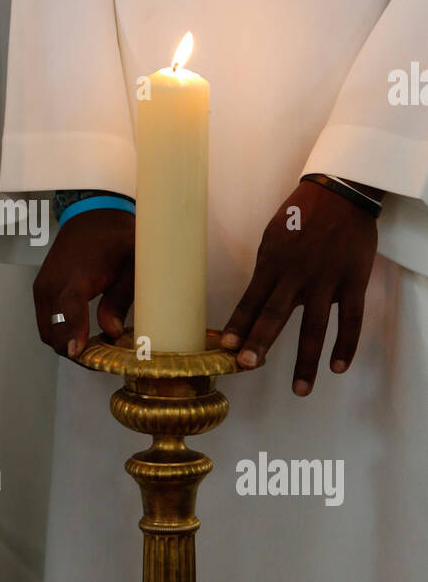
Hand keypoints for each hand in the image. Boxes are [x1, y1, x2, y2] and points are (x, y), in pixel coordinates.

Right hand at [33, 209, 134, 357]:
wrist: (91, 217)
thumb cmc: (117, 240)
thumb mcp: (131, 265)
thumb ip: (120, 299)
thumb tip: (112, 333)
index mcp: (77, 276)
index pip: (69, 308)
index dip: (73, 331)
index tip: (78, 352)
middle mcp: (53, 283)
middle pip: (55, 330)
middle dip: (74, 349)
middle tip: (101, 358)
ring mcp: (42, 288)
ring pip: (48, 332)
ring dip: (66, 344)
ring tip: (93, 348)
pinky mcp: (40, 290)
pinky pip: (45, 322)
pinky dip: (59, 332)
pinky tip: (81, 334)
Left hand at [221, 180, 378, 395]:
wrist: (340, 192)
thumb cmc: (301, 215)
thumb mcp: (273, 237)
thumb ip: (267, 271)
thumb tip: (255, 301)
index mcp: (273, 263)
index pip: (251, 300)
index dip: (239, 325)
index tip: (227, 347)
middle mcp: (296, 274)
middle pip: (276, 313)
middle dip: (261, 341)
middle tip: (249, 366)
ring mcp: (326, 279)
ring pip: (314, 325)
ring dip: (306, 359)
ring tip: (300, 388)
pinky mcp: (353, 280)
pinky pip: (350, 318)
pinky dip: (345, 344)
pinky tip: (338, 366)